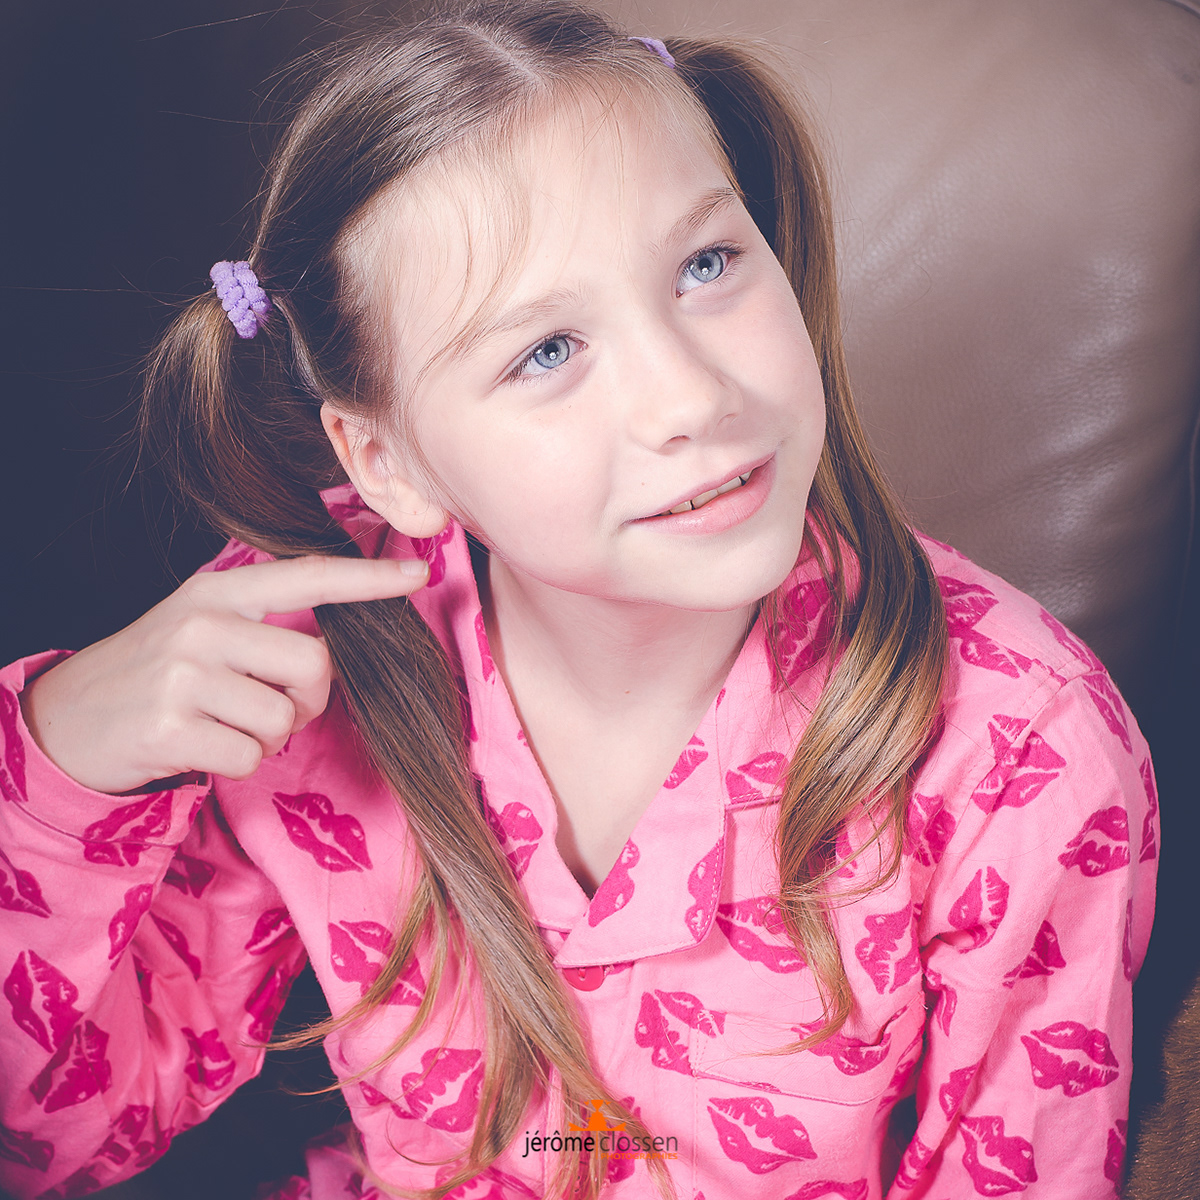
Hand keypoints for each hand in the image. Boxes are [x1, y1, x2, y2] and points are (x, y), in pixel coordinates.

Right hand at [19, 555, 429, 794]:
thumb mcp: (203, 626)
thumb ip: (264, 623)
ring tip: (227, 726)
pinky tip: (203, 747)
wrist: (68, 718)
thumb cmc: (158, 672)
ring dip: (269, 736)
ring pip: (283, 717)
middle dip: (309, 699)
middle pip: (314, 664)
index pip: (308, 577)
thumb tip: (341, 644)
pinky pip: (250, 755)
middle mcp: (202, 624)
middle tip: (273, 707)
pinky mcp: (170, 727)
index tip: (419, 573)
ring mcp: (183, 674)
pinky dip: (239, 762)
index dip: (368, 579)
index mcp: (218, 591)